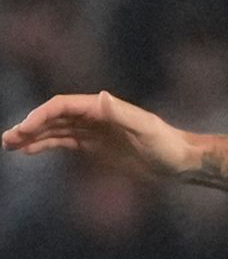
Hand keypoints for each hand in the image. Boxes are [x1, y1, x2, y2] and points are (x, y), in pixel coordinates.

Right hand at [2, 91, 191, 174]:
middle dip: (30, 125)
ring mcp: (94, 131)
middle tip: (8, 139)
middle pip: (55, 116)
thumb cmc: (167, 144)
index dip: (42, 114)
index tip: (24, 129)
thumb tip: (101, 97)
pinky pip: (65, 142)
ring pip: (56, 129)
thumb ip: (122, 114)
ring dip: (33, 135)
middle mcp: (95, 116)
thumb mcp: (147, 129)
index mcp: (103, 108)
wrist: (180, 162)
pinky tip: (29, 150)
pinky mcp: (96, 147)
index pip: (64, 106)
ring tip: (9, 145)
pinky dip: (46, 144)